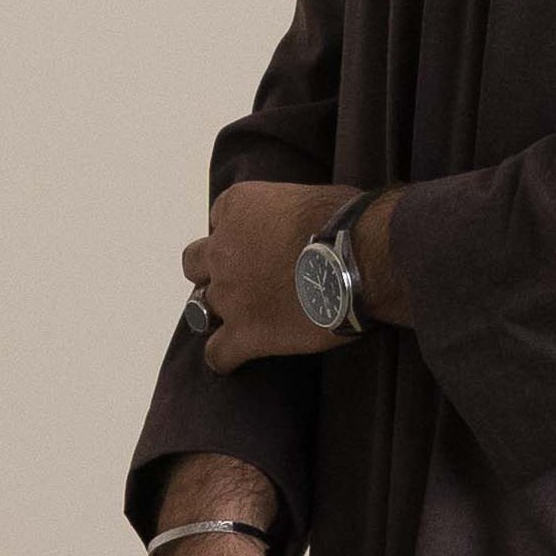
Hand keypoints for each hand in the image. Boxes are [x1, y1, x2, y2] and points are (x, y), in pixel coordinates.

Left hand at [184, 183, 355, 373]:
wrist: (358, 259)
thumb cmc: (345, 220)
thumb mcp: (311, 196)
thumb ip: (292, 211)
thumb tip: (308, 226)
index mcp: (238, 208)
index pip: (220, 219)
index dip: (240, 235)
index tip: (262, 244)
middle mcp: (222, 249)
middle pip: (196, 263)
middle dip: (214, 272)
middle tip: (247, 281)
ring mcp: (229, 294)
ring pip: (202, 307)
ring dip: (222, 312)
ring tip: (249, 319)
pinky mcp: (245, 333)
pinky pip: (218, 353)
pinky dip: (224, 357)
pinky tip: (234, 359)